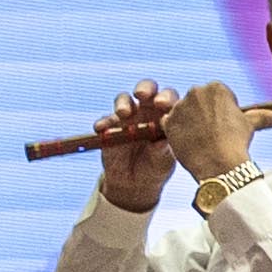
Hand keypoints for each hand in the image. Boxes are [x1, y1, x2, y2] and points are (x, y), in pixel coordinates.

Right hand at [97, 79, 181, 211]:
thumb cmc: (157, 167)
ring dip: (123, 103)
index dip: (167, 98)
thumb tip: (162, 142)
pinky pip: (104, 120)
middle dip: (145, 89)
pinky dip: (103, 123)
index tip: (164, 105)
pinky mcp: (110, 127)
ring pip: (123, 99)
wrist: (134, 183)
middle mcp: (148, 111)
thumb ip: (163, 151)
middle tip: (143, 96)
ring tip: (123, 113)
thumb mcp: (163, 162)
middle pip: (147, 89)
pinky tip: (101, 128)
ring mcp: (127, 117)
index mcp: (166, 115)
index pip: (170, 98)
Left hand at [161, 81, 271, 182]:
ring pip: (185, 112)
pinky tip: (191, 141)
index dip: (224, 110)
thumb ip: (263, 117)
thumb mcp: (250, 126)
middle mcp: (195, 92)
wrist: (218, 162)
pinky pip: (172, 123)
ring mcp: (179, 106)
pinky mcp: (168, 121)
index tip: (227, 124)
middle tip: (215, 132)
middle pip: (199, 101)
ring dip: (192, 122)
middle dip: (205, 113)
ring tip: (203, 139)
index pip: (218, 94)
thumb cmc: (236, 141)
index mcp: (216, 87)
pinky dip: (179, 131)